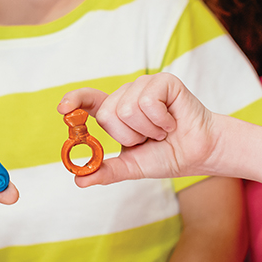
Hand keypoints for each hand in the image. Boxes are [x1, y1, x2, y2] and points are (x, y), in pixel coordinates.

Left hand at [58, 73, 216, 186]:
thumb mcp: (131, 166)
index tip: (63, 109)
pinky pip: (148, 102)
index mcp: (116, 112)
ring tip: (162, 130)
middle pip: (107, 113)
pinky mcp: (163, 81)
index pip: (88, 101)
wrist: (198, 153)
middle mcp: (127, 95)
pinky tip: (171, 122)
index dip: (73, 101)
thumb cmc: (167, 155)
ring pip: (127, 109)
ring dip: (147, 129)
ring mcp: (144, 85)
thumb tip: (78, 180)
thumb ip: (106, 171)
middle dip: (128, 135)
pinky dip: (160, 121)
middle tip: (147, 138)